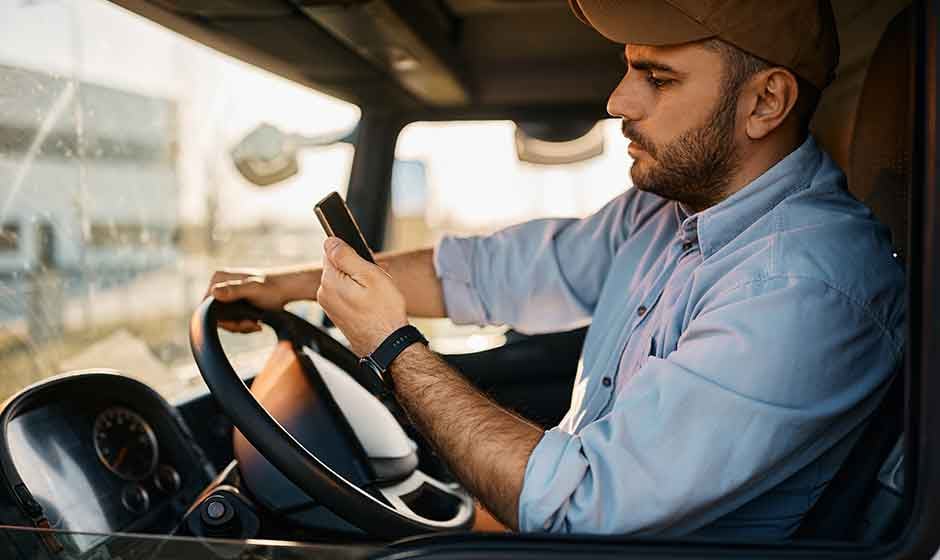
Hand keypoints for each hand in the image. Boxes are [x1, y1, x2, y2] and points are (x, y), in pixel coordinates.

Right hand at [206, 270, 308, 332]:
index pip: (206, 306)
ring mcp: (226, 293)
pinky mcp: (234, 301)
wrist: (287, 289)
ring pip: (223, 319)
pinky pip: (231, 319)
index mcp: (218, 278)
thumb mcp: (253, 289)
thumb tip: (214, 292)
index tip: (240, 324)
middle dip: (233, 324)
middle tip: (251, 325)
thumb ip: (234, 290)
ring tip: (256, 324)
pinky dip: (242, 325)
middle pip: (214, 314)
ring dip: (239, 326)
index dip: (221, 320)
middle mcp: (219, 284)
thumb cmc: (272, 288)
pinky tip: (256, 323)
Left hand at [317, 237, 407, 355]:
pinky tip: (373, 302)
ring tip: (378, 293)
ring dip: (360, 281)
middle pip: (339, 265)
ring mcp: (329, 305)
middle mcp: (324, 293)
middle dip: (358, 267)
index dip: (353, 253)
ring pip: (344, 279)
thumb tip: (330, 241)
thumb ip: (346, 256)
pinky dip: (359, 293)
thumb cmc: (384, 313)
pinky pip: (346, 293)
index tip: (367, 264)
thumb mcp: (370, 276)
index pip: (333, 251)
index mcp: (329, 281)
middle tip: (377, 279)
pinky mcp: (337, 313)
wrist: (387, 344)